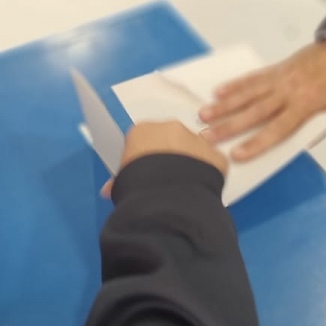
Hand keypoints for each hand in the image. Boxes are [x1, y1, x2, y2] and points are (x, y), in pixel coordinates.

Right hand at [102, 121, 228, 197]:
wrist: (167, 198)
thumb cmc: (138, 186)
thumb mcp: (121, 182)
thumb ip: (119, 180)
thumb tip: (109, 190)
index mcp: (142, 130)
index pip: (143, 139)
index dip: (144, 157)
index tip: (145, 172)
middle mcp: (170, 128)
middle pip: (170, 139)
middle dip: (169, 156)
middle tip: (165, 180)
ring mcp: (195, 139)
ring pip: (194, 149)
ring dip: (191, 163)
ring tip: (184, 187)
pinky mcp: (215, 155)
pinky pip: (212, 164)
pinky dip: (208, 175)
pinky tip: (200, 190)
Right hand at [200, 39, 325, 161]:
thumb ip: (321, 126)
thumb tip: (300, 144)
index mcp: (308, 103)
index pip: (278, 129)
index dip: (256, 143)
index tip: (235, 155)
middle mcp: (289, 90)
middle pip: (254, 111)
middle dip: (228, 125)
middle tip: (206, 136)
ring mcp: (281, 77)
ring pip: (248, 93)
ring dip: (224, 104)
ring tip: (202, 114)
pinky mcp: (279, 68)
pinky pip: (253, 77)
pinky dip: (235, 84)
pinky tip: (218, 91)